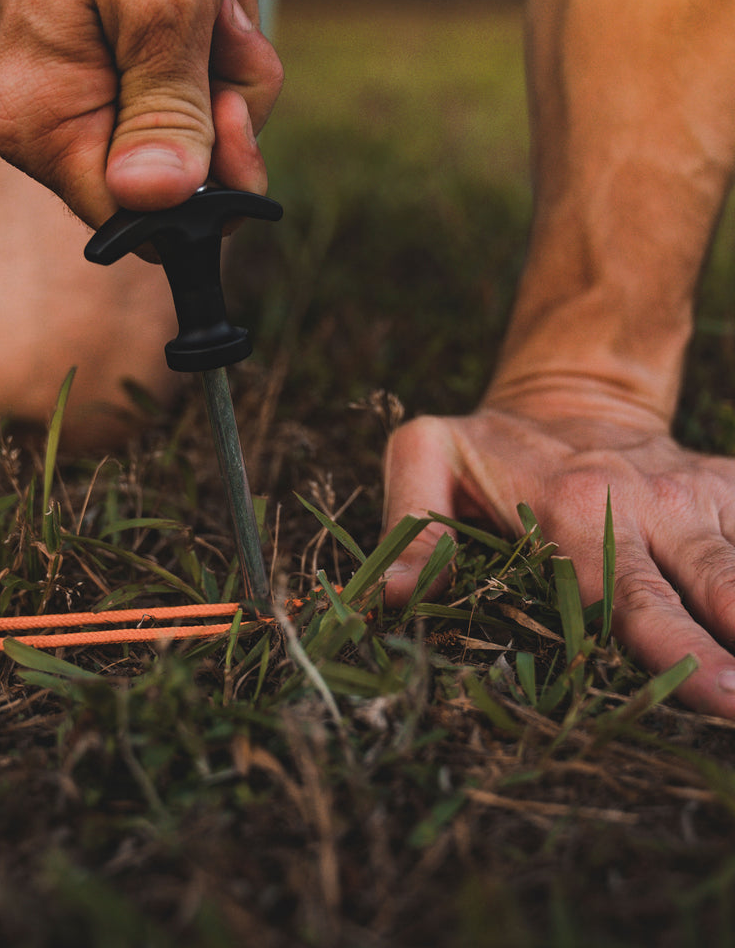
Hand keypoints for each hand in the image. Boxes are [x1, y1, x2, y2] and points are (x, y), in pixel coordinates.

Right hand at [0, 0, 282, 227]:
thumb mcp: (165, 5)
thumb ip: (170, 116)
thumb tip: (163, 207)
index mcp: (41, 123)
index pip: (132, 218)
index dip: (200, 193)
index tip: (234, 120)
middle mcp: (42, 119)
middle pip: (165, 171)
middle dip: (218, 100)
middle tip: (223, 22)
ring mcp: (66, 87)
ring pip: (179, 119)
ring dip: (218, 53)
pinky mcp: (88, 55)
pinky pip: (168, 75)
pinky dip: (201, 30)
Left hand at [382, 402, 734, 717]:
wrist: (564, 390)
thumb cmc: (486, 446)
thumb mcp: (424, 462)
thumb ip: (410, 531)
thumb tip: (392, 602)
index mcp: (577, 514)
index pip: (632, 603)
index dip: (681, 656)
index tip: (725, 703)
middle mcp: (652, 508)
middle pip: (719, 592)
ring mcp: (702, 496)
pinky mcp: (732, 487)